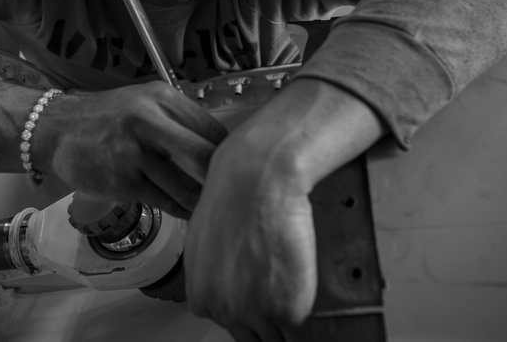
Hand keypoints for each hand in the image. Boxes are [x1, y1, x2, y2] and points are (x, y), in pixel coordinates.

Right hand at [35, 81, 227, 218]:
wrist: (58, 128)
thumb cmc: (110, 117)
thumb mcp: (147, 103)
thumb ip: (180, 121)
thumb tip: (222, 150)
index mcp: (163, 98)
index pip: (213, 130)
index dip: (230, 153)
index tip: (239, 168)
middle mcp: (148, 121)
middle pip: (204, 156)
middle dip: (222, 178)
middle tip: (234, 192)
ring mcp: (133, 152)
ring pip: (185, 186)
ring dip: (202, 201)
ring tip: (213, 207)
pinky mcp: (121, 181)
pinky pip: (164, 201)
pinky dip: (180, 210)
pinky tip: (187, 211)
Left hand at [184, 79, 384, 339]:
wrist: (257, 180)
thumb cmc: (232, 198)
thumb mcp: (207, 241)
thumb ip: (215, 273)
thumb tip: (229, 282)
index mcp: (200, 298)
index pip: (231, 326)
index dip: (252, 314)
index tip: (265, 306)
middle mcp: (223, 312)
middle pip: (253, 338)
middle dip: (269, 320)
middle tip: (282, 299)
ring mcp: (255, 314)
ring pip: (277, 336)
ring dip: (288, 319)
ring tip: (295, 294)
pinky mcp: (287, 310)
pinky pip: (301, 322)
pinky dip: (307, 304)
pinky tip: (305, 280)